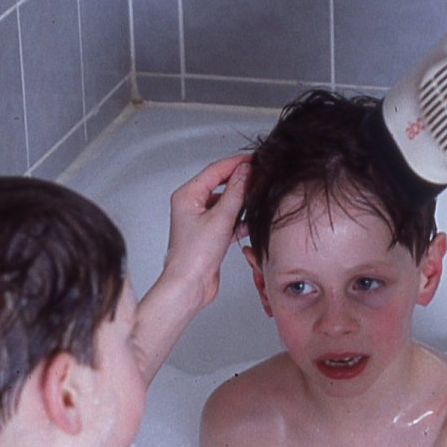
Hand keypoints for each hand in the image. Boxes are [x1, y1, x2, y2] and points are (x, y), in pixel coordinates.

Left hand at [161, 153, 250, 310]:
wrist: (189, 286)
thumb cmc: (193, 257)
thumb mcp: (220, 219)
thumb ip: (235, 192)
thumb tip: (245, 172)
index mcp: (187, 196)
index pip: (214, 171)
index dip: (235, 163)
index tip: (253, 159)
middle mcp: (191, 206)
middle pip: (220, 185)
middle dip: (239, 182)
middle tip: (259, 177)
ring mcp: (200, 221)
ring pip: (225, 203)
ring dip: (240, 203)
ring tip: (257, 198)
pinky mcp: (209, 235)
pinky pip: (227, 220)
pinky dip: (239, 220)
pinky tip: (250, 222)